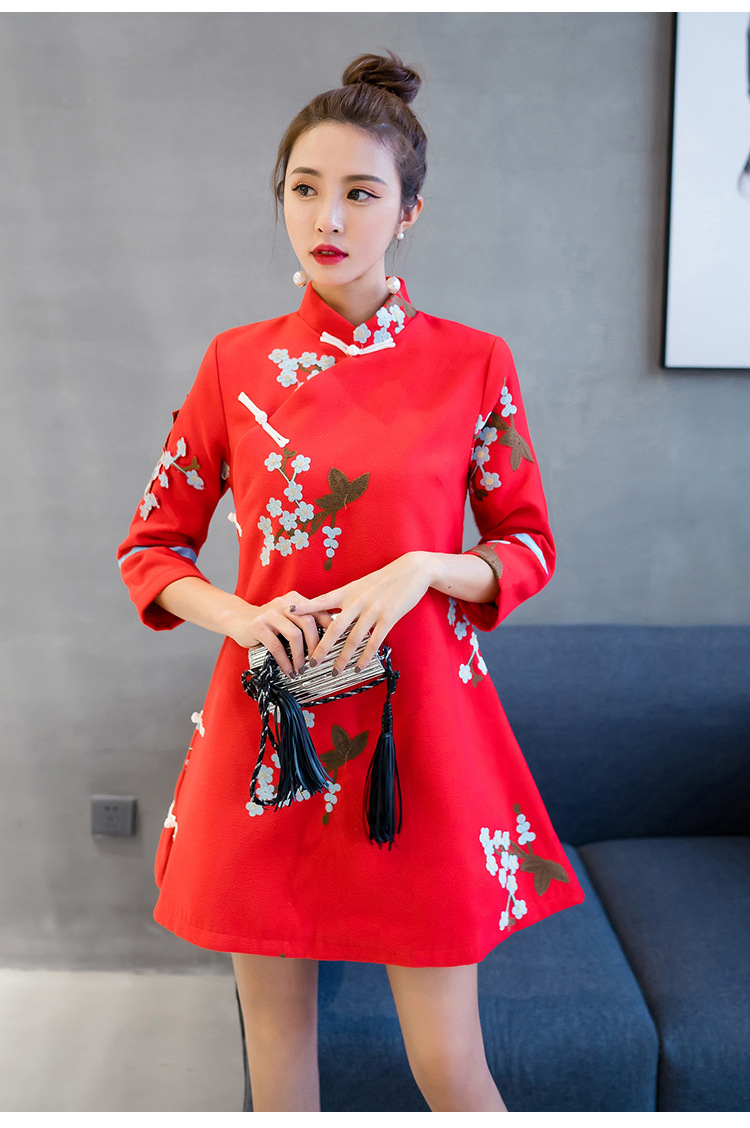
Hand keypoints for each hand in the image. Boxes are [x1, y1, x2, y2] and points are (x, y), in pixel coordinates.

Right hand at [225, 591, 335, 676]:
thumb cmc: (266, 622)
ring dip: (300, 656)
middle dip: (316, 645)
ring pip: (294, 635)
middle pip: (308, 622)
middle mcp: (284, 604)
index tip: (336, 643)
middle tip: (317, 661)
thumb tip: (327, 640)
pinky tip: (288, 670)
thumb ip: (302, 622)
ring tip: (301, 668)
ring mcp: (270, 613)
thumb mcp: (286, 617)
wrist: (237, 618)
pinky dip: (285, 661)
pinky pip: (277, 647)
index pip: (318, 611)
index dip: (330, 628)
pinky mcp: (259, 626)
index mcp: (295, 600)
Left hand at [288, 551, 432, 674]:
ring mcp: (373, 610)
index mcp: (348, 591)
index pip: (322, 600)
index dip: (305, 606)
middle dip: (322, 648)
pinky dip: (365, 657)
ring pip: (353, 639)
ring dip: (343, 658)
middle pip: (335, 628)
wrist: (412, 570)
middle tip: (311, 663)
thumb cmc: (385, 578)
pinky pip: (374, 642)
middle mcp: (357, 601)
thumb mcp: (362, 584)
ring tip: (335, 671)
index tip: (289, 612)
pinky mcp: (388, 618)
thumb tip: (331, 613)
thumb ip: (347, 598)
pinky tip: (359, 667)